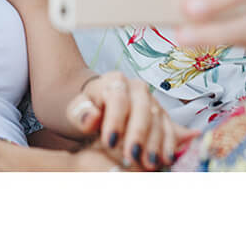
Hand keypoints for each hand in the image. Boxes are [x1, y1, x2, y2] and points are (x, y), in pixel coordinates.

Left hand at [65, 72, 197, 169]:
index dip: (115, 120)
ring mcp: (152, 101)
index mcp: (114, 81)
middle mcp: (137, 88)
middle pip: (142, 107)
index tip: (109, 142)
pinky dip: (169, 144)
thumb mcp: (76, 111)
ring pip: (158, 119)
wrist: (98, 108)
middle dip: (139, 133)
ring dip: (155, 142)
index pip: (117, 98)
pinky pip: (169, 128)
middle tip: (132, 156)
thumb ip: (81, 113)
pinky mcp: (162, 115)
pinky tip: (165, 159)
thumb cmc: (87, 111)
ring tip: (149, 163)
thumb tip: (92, 117)